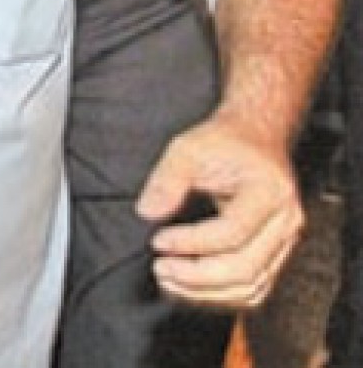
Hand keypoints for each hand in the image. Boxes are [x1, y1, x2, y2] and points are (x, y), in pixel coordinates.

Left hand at [136, 113, 304, 309]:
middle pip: (245, 268)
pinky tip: (189, 285)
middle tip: (160, 267)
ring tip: (168, 279)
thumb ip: (167, 179)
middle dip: (197, 276)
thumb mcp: (189, 147)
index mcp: (269, 193)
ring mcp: (284, 242)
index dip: (192, 242)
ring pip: (251, 286)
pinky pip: (253, 287)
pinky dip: (220, 294)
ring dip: (206, 292)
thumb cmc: (224, 142)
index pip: (233, 232)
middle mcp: (285, 223)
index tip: (158, 240)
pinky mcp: (274, 254)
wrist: (254, 139)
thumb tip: (147, 212)